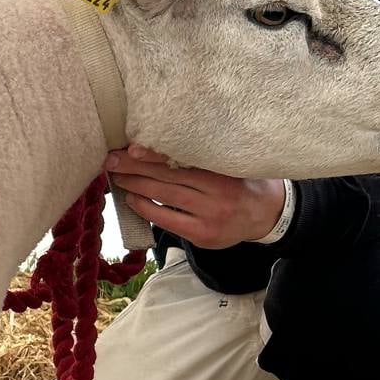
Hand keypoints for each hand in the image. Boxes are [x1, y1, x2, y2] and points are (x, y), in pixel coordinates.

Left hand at [105, 144, 287, 249]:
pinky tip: (132, 199)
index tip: (131, 147)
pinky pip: (167, 220)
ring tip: (117, 176)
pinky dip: (146, 209)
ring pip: (165, 198)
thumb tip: (157, 144)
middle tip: (112, 159)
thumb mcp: (230, 163)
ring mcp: (209, 217)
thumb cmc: (242, 182)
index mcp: (224, 171)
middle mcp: (218, 194)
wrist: (267, 214)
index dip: (155, 154)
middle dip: (136, 168)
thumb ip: (203, 156)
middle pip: (168, 177)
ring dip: (136, 186)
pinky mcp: (202, 235)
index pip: (183, 160)